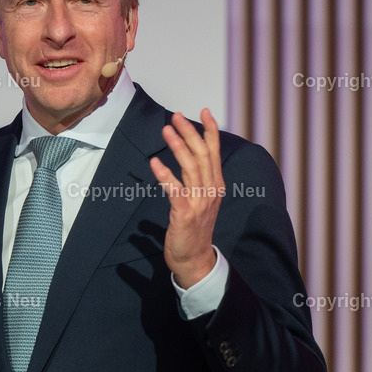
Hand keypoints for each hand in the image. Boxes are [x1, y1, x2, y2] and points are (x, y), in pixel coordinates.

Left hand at [149, 109, 223, 287]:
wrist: (195, 259)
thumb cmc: (194, 227)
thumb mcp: (201, 200)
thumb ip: (198, 179)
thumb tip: (187, 157)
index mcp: (215, 186)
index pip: (215, 153)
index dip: (211, 131)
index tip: (205, 111)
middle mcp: (211, 191)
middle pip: (203, 155)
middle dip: (190, 133)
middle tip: (177, 116)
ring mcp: (199, 203)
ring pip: (191, 168)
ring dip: (178, 147)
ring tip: (166, 130)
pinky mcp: (185, 214)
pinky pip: (175, 191)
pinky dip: (165, 175)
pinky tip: (155, 163)